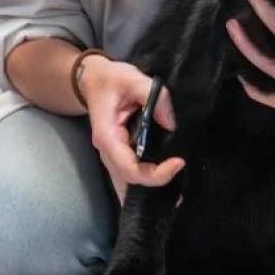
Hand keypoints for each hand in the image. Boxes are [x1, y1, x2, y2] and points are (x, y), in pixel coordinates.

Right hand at [78, 57, 182, 202]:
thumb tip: (172, 123)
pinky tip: (166, 182)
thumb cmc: (110, 79)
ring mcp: (112, 155)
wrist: (92, 80)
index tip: (179, 162)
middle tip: (182, 187)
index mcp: (107, 137)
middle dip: (156, 185)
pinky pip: (131, 173)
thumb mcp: (132, 78)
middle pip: (130, 181)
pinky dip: (147, 181)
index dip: (155, 173)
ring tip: (178, 196)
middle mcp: (108, 152)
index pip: (130, 168)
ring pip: (129, 182)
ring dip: (151, 189)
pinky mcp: (120, 153)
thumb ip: (154, 96)